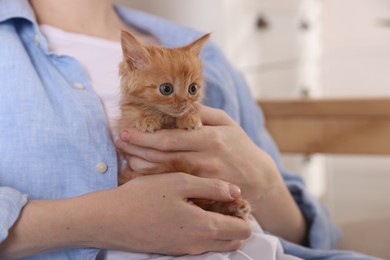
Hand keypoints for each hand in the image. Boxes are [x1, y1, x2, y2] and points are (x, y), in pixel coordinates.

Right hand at [93, 173, 250, 254]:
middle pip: (233, 241)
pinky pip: (200, 244)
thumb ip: (212, 187)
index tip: (235, 198)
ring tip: (206, 204)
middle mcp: (199, 244)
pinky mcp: (173, 250)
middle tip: (223, 202)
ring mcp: (185, 250)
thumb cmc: (144, 197)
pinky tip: (189, 212)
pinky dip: (204, 231)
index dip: (245, 214)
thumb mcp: (180, 183)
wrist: (110, 219)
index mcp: (205, 227)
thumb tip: (236, 191)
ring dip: (220, 228)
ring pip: (217, 244)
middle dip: (235, 223)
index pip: (243, 231)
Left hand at [116, 105, 307, 244]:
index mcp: (210, 138)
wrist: (259, 179)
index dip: (144, 137)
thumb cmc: (240, 147)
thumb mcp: (227, 123)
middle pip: (162, 156)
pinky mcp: (203, 194)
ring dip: (141, 167)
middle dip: (136, 150)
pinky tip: (142, 175)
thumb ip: (203, 113)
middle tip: (119, 144)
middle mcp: (206, 160)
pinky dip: (155, 181)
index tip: (126, 132)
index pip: (169, 138)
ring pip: (164, 174)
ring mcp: (204, 180)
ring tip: (125, 158)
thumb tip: (179, 104)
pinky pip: (174, 187)